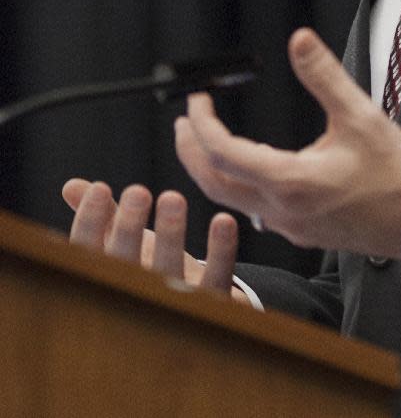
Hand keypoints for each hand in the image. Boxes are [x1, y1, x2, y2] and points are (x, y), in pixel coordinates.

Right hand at [62, 178, 242, 296]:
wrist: (191, 321)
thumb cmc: (148, 268)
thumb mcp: (124, 242)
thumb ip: (104, 217)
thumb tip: (72, 186)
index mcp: (106, 282)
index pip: (88, 255)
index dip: (91, 224)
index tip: (101, 188)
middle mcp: (134, 300)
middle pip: (125, 266)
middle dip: (129, 228)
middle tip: (137, 191)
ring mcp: (173, 309)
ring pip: (169, 273)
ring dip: (171, 236)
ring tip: (173, 197)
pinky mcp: (213, 308)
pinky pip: (216, 279)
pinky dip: (221, 251)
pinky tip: (223, 220)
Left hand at [175, 27, 400, 257]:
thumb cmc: (394, 172)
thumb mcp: (360, 114)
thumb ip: (324, 76)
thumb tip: (299, 40)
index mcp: (289, 180)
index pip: (223, 153)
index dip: (202, 124)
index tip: (198, 100)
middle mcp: (281, 209)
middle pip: (214, 184)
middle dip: (191, 151)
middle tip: (184, 122)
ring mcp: (290, 225)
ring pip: (233, 200)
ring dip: (214, 169)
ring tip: (208, 141)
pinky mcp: (303, 232)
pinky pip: (256, 210)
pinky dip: (240, 184)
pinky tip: (253, 167)